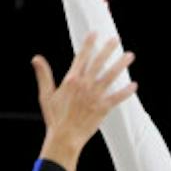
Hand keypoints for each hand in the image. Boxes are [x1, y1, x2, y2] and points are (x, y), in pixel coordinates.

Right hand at [33, 34, 136, 170]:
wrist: (65, 137)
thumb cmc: (54, 117)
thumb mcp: (46, 95)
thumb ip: (44, 75)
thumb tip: (36, 58)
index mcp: (71, 80)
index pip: (81, 57)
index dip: (89, 44)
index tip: (95, 33)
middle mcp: (85, 85)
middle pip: (99, 62)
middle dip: (108, 49)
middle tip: (116, 39)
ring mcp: (95, 96)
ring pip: (111, 76)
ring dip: (121, 64)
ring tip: (130, 55)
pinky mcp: (103, 108)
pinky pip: (117, 97)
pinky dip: (126, 91)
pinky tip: (134, 84)